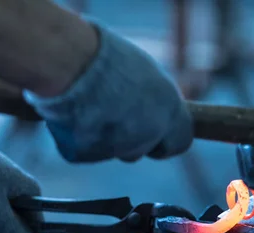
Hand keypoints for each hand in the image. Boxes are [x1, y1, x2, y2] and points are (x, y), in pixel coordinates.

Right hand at [24, 21, 192, 162]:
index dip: (166, 138)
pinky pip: (85, 150)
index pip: (181, 141)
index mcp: (169, 111)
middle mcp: (148, 134)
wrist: (72, 63)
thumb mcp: (144, 72)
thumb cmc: (108, 57)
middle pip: (141, 150)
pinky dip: (80, 138)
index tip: (156, 131)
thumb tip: (153, 106)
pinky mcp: (87, 154)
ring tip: (89, 105)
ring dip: (104, 137)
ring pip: (112, 151)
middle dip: (130, 139)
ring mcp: (117, 148)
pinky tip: (73, 114)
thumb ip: (154, 97)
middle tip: (112, 114)